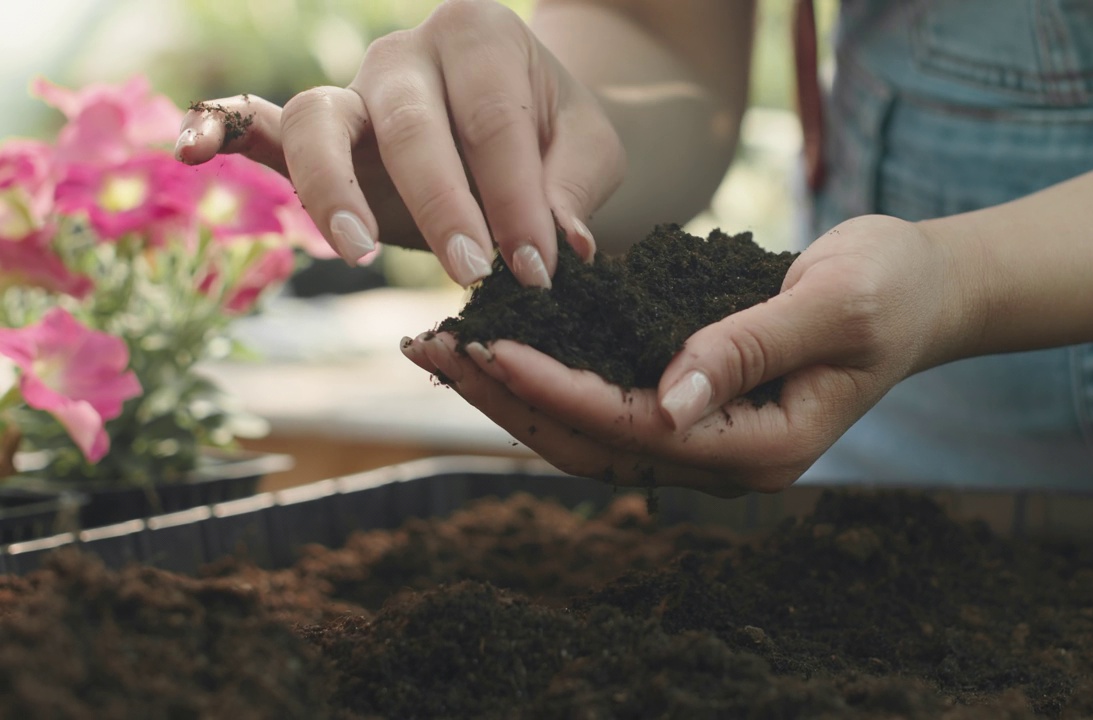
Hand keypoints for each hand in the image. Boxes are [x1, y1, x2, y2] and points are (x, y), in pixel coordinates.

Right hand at [174, 0, 623, 286]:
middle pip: (409, 124)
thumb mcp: (588, 151)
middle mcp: (408, 52)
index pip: (494, 120)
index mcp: (480, 36)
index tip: (541, 269)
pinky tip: (189, 149)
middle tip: (476, 273)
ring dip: (334, 188)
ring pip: (320, 120)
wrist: (521, 118)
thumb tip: (563, 247)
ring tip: (362, 252)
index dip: (517, 199)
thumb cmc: (554, 135)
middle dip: (443, 204)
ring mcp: (354, 87)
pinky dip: (219, 126)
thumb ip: (573, 190)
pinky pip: (259, 120)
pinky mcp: (319, 129)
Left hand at [401, 215, 974, 495]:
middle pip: (594, 446)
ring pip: (590, 435)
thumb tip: (670, 397)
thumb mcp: (835, 304)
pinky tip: (504, 350)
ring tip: (444, 352)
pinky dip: (551, 381)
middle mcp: (728, 458)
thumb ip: (752, 347)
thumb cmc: (891, 288)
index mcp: (764, 447)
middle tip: (430, 352)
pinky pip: (608, 408)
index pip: (639, 428)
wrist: (920, 289)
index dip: (560, 390)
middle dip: (508, 401)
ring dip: (514, 396)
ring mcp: (710, 439)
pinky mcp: (696, 408)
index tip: (491, 346)